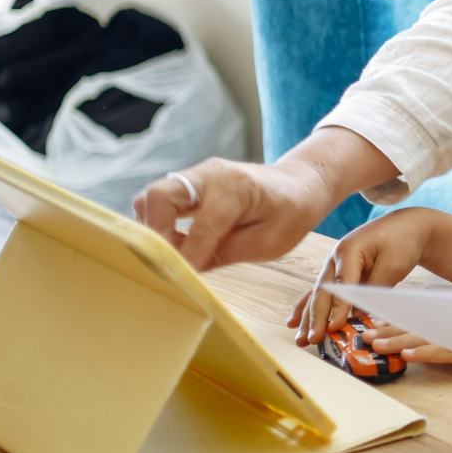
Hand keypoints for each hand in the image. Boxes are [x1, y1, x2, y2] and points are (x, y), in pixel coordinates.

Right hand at [135, 156, 336, 271]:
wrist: (298, 186)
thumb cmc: (289, 215)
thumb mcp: (268, 243)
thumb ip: (223, 254)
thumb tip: (184, 269)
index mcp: (237, 188)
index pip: (202, 225)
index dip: (189, 256)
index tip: (182, 278)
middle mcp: (211, 174)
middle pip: (159, 196)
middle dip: (155, 232)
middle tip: (164, 261)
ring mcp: (197, 174)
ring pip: (152, 196)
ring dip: (153, 226)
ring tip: (170, 253)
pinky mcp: (189, 182)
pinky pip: (160, 199)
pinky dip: (157, 220)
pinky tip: (174, 241)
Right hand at [288, 209, 436, 348]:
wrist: (406, 226)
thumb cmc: (402, 242)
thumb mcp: (393, 263)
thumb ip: (375, 287)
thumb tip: (358, 314)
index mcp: (349, 250)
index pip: (341, 284)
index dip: (338, 307)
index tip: (335, 327)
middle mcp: (335, 258)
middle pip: (322, 291)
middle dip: (316, 317)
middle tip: (311, 340)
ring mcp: (333, 264)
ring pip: (317, 294)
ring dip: (308, 318)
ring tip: (300, 339)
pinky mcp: (338, 272)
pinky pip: (320, 292)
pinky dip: (307, 307)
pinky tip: (294, 322)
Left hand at [358, 319, 451, 365]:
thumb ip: (441, 339)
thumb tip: (410, 347)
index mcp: (448, 323)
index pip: (416, 320)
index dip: (395, 323)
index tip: (375, 324)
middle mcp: (450, 327)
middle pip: (415, 328)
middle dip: (389, 332)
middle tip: (366, 336)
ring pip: (424, 339)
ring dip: (399, 341)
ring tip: (378, 346)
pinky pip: (443, 352)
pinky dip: (424, 353)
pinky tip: (407, 356)